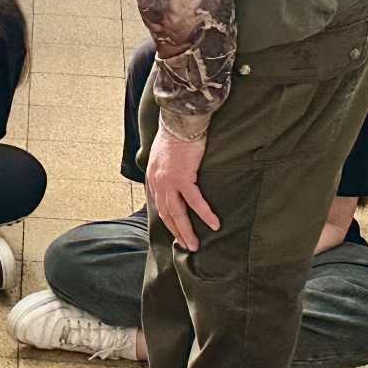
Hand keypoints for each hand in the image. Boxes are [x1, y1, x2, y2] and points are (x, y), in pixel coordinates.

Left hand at [145, 123, 220, 251]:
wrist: (179, 122)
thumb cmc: (175, 134)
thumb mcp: (162, 154)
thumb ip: (165, 168)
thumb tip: (173, 173)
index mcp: (152, 177)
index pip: (158, 205)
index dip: (167, 220)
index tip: (175, 232)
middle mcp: (157, 183)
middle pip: (166, 214)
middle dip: (176, 232)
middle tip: (187, 245)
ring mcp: (168, 182)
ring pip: (177, 213)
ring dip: (187, 231)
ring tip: (195, 244)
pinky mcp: (183, 178)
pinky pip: (195, 201)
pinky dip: (205, 214)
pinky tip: (214, 224)